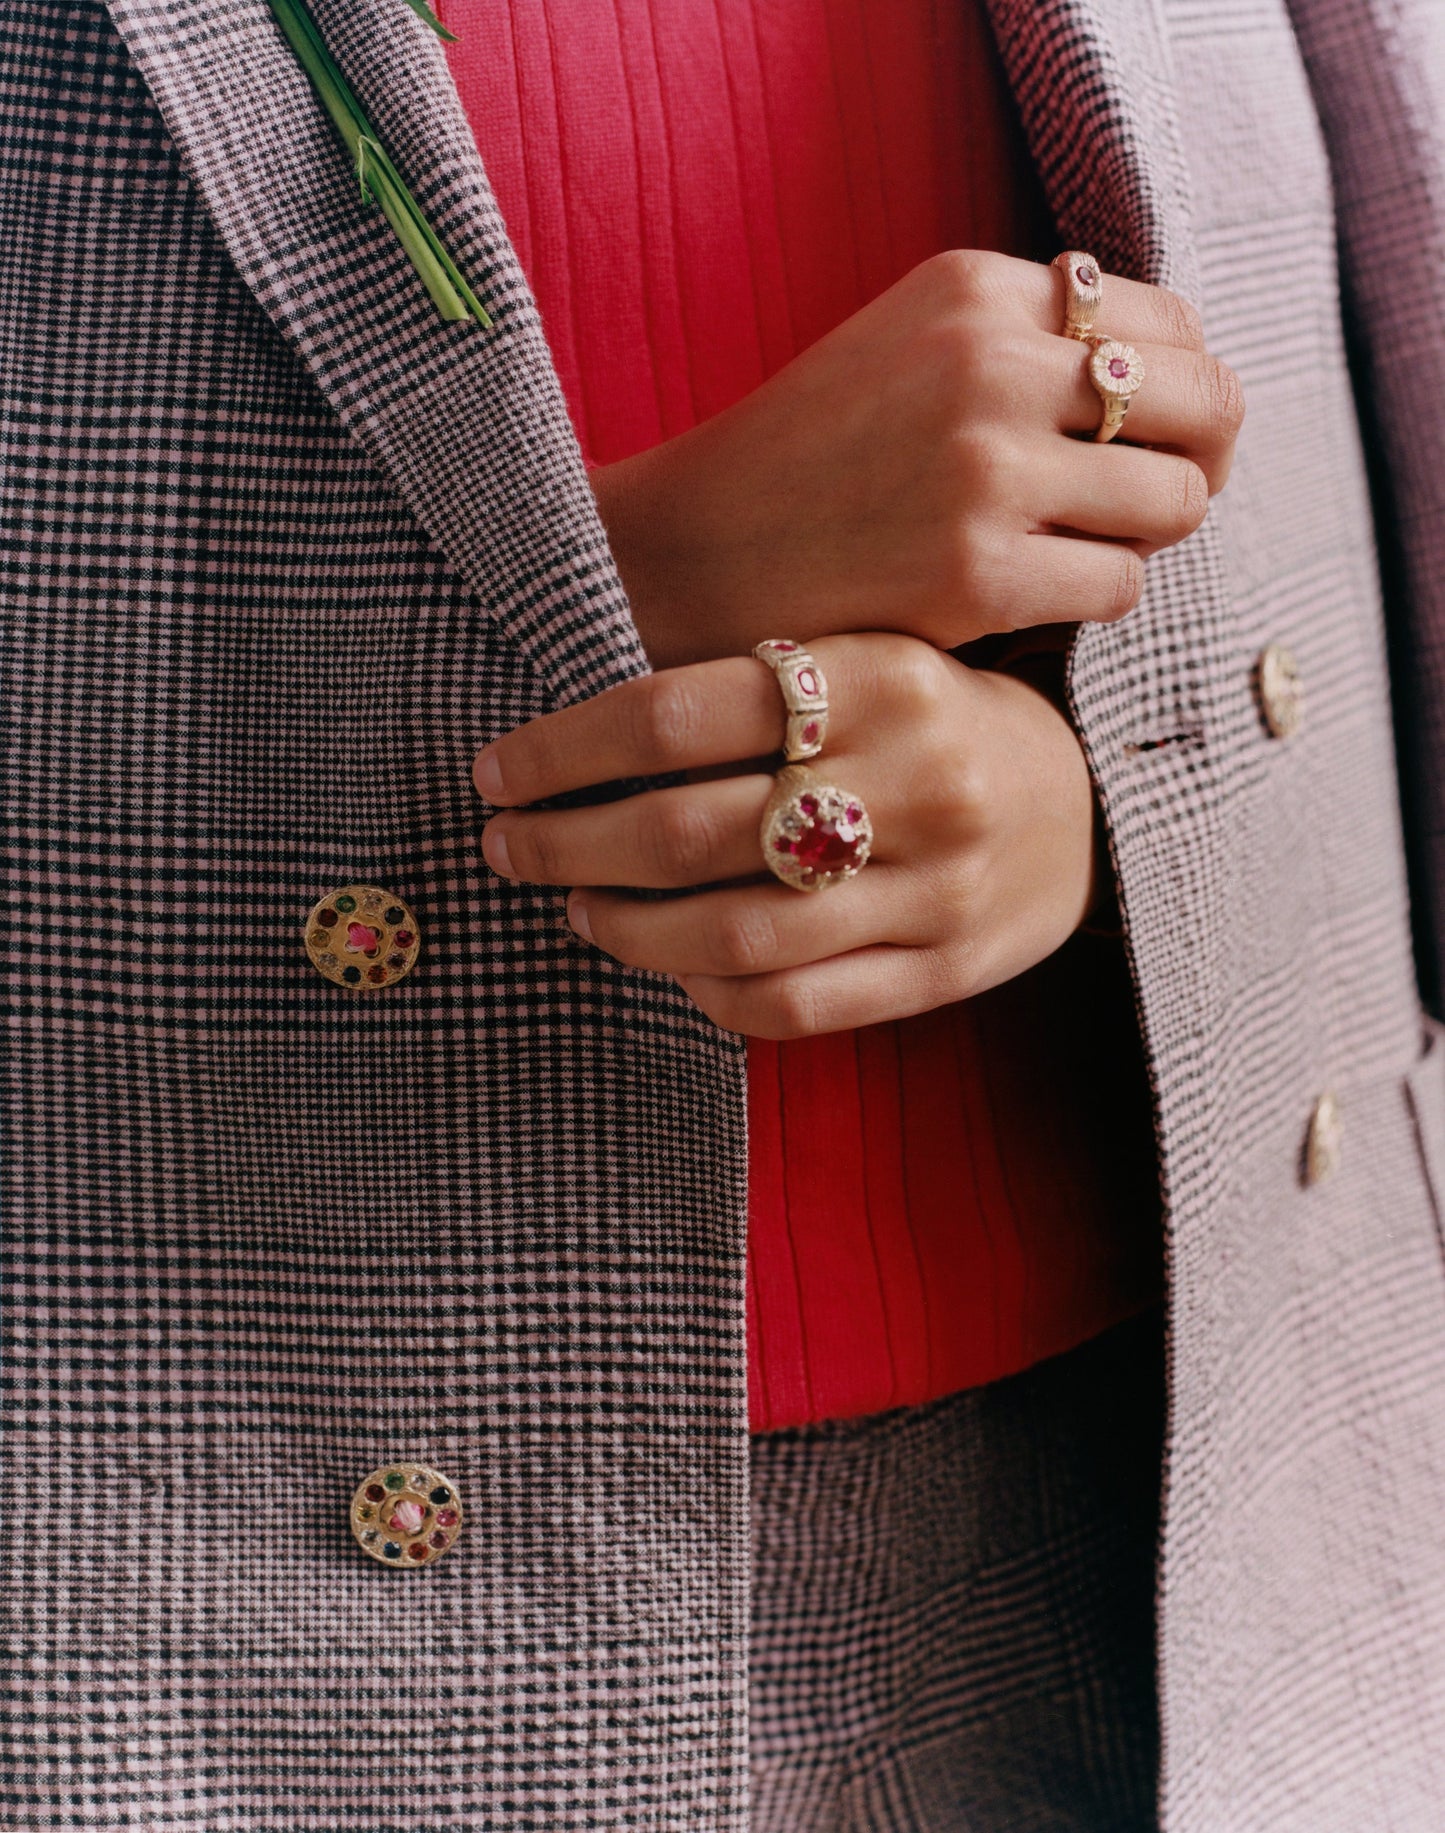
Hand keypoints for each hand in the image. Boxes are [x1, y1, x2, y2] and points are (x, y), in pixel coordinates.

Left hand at [472, 633, 1099, 1038]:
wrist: (1084, 806)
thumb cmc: (934, 720)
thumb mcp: (866, 659)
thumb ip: (753, 680)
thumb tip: (573, 720)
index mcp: (886, 676)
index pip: (679, 711)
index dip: (565, 747)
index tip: (499, 768)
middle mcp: (918, 782)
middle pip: (688, 829)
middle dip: (566, 843)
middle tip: (506, 845)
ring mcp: (935, 890)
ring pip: (732, 933)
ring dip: (625, 928)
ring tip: (576, 907)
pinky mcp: (945, 971)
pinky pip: (796, 1005)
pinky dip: (709, 993)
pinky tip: (668, 965)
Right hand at [589, 249, 1243, 668]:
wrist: (686, 553)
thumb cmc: (807, 460)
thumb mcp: (908, 345)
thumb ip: (1025, 340)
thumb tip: (1168, 386)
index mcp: (975, 289)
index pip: (1170, 323)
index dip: (1181, 391)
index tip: (1150, 439)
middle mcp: (990, 366)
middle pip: (1204, 405)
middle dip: (1196, 462)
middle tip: (1154, 504)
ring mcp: (985, 474)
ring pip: (1174, 503)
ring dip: (1142, 538)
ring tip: (1075, 550)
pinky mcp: (976, 577)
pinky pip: (1119, 587)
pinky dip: (1092, 598)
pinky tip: (1030, 595)